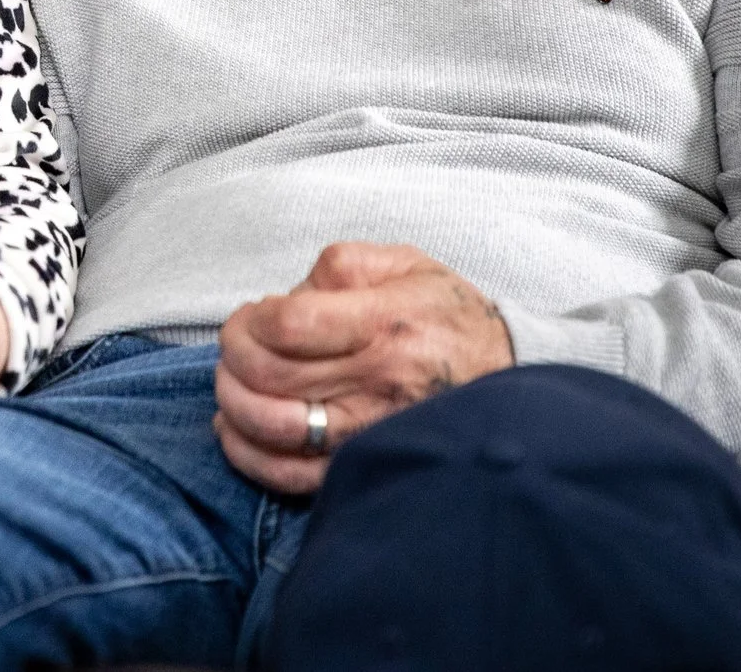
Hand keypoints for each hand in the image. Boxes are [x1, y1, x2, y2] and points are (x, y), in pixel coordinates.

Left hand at [213, 242, 512, 494]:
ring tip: (232, 382)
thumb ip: (342, 266)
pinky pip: (291, 476)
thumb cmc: (449, 317)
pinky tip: (235, 429)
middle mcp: (376, 382)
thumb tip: (289, 294)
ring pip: (274, 428)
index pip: (289, 326)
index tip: (252, 314)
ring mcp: (370, 430)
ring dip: (233, 403)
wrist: (508, 377)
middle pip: (271, 377)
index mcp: (383, 324)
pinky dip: (248, 455)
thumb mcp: (406, 265)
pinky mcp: (364, 465)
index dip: (251, 320)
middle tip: (234, 344)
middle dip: (233, 356)